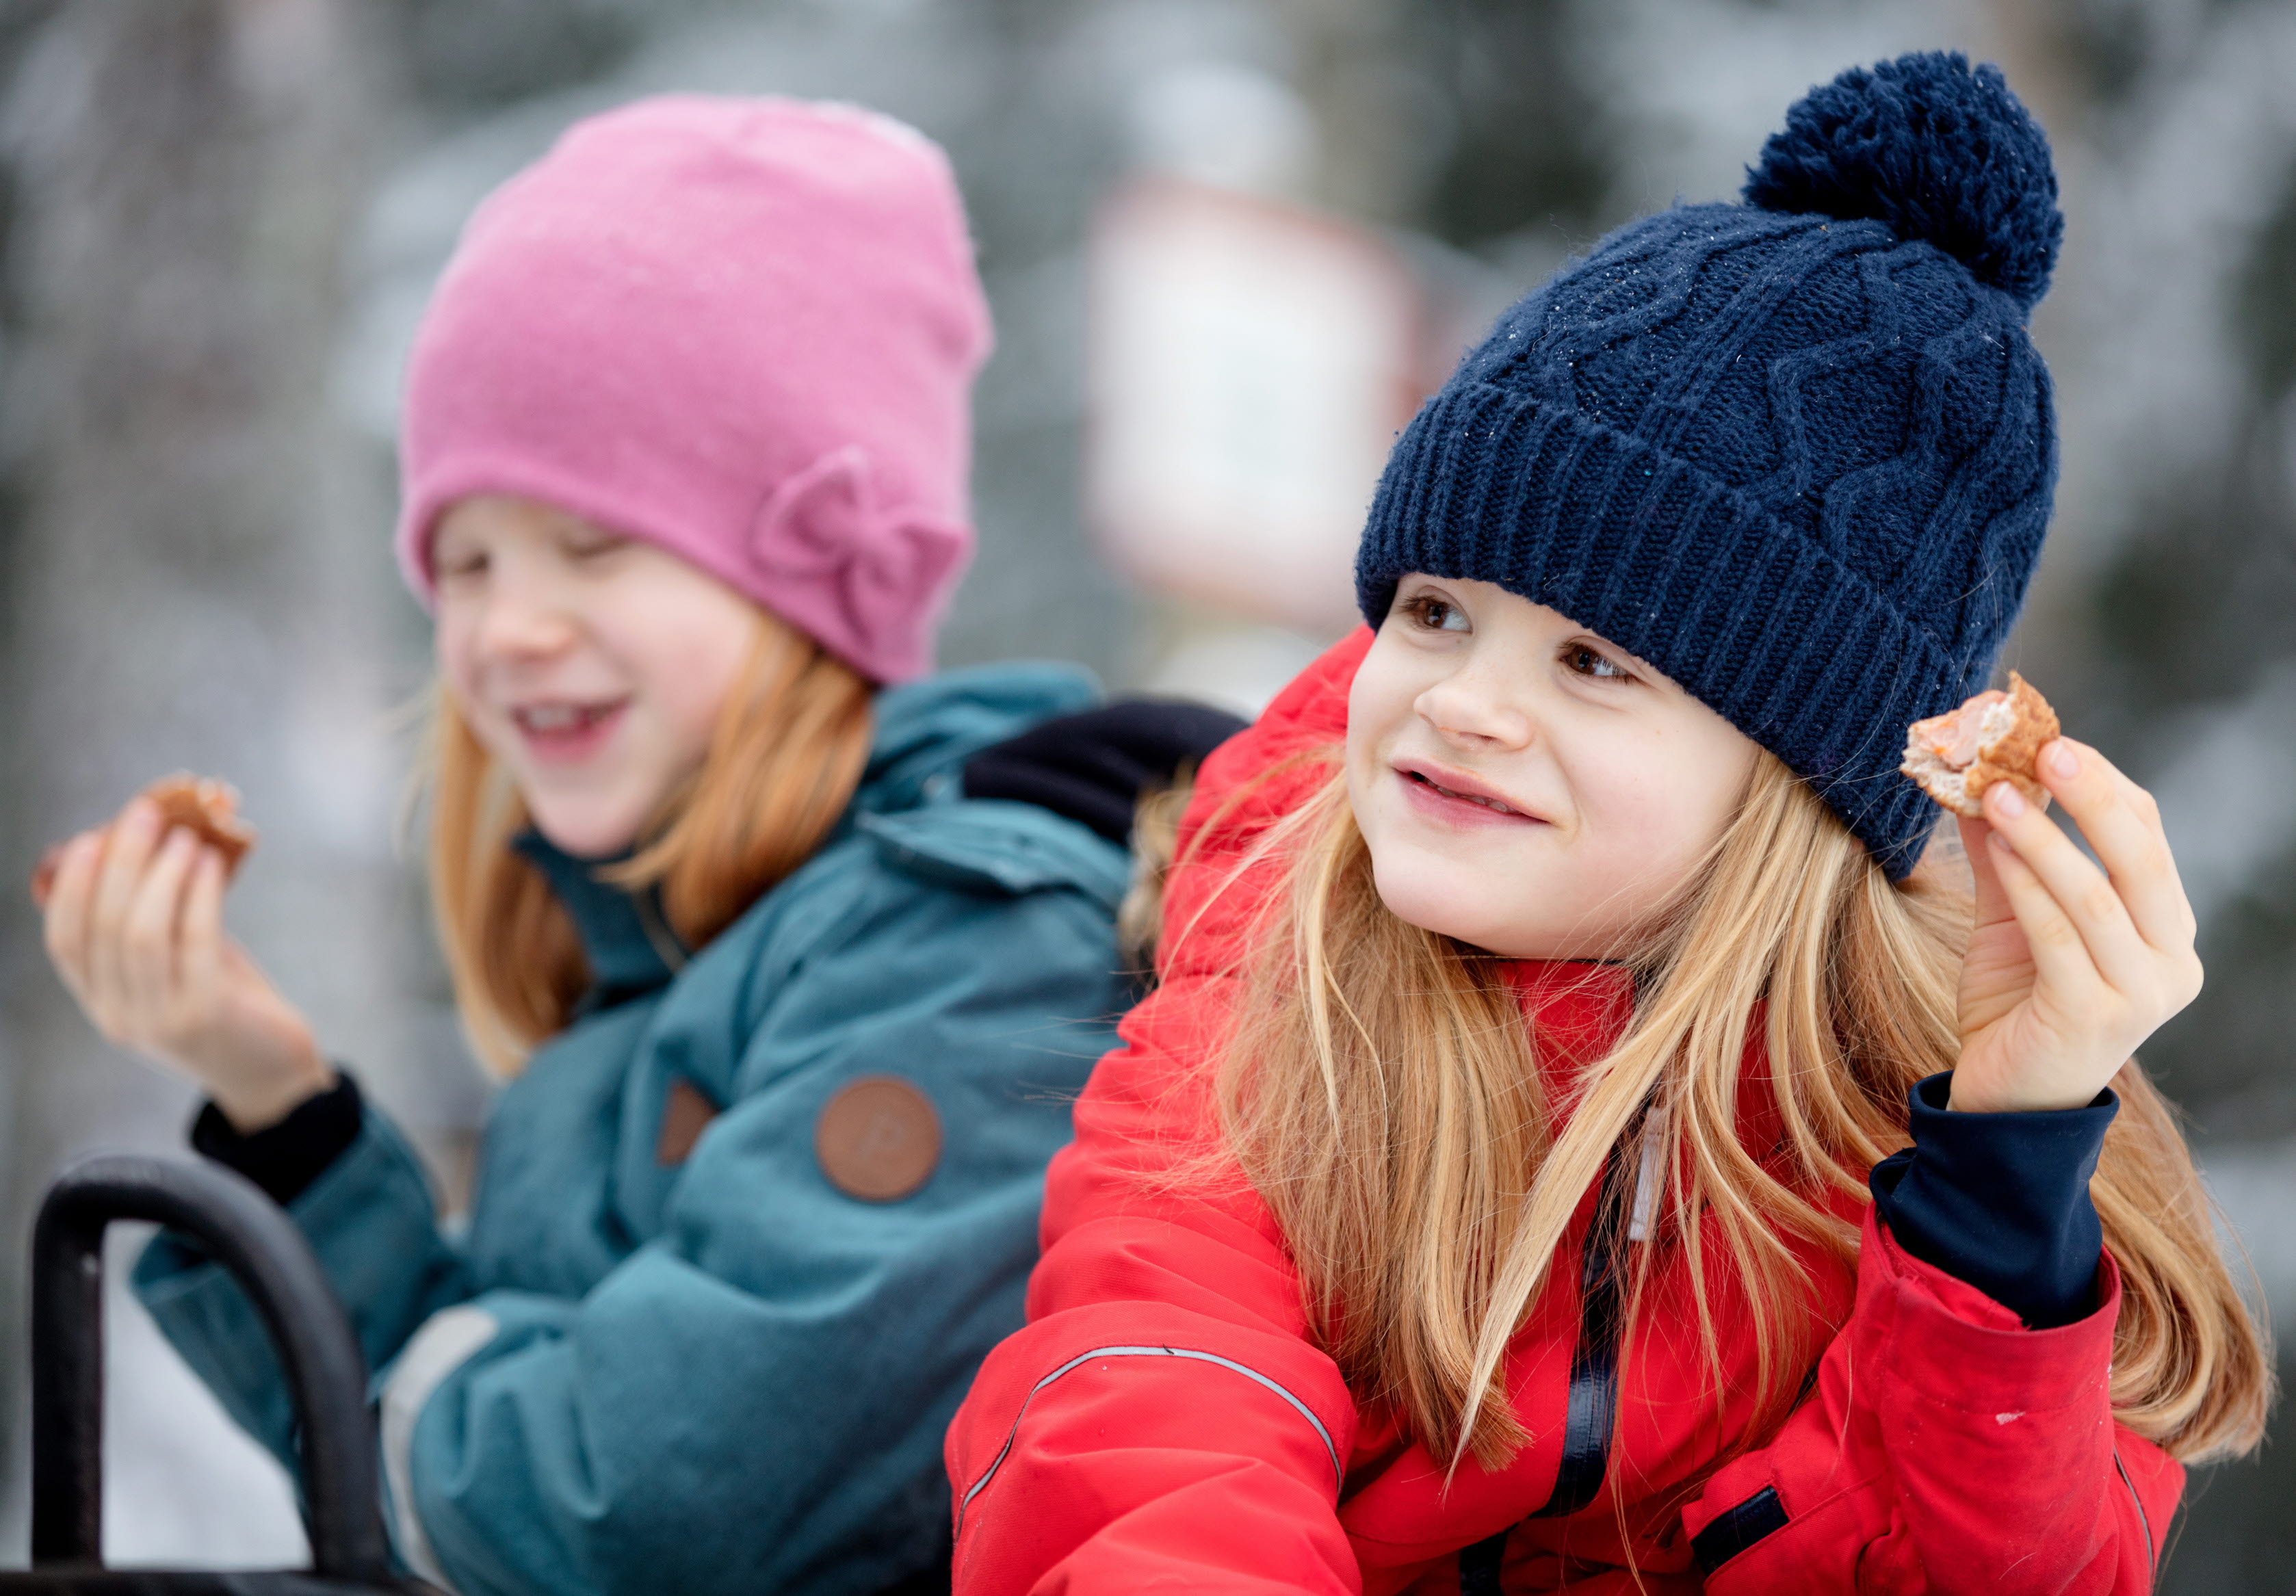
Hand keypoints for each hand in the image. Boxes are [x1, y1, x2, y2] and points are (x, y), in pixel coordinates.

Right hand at [41, 795, 331, 1130]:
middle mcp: (121, 1015)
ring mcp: (160, 1019)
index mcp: (102, 1004)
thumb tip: (143, 847)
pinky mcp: (206, 1014)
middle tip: (144, 814)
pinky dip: (199, 894)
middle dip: (121, 862)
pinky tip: (211, 863)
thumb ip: (155, 923)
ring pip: (142, 932)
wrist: (273, 1072)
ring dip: (161, 873)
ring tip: (185, 836)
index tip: (88, 838)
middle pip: (103, 927)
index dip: (71, 887)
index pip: (64, 941)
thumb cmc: (226, 1004)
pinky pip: (194, 941)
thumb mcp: (177, 965)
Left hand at [1950, 738, 2201, 1113]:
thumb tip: (1977, 778)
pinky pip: (2057, 936)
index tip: (2050, 738)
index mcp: (2166, 930)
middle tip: (2043, 747)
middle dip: (2092, 797)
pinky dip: (2025, 885)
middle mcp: (2171, 961)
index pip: (2147, 839)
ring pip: (2094, 896)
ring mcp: (2141, 994)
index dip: (2103, 784)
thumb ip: (2005, 852)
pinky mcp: (2095, 1018)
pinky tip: (1995, 846)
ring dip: (2044, 836)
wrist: (2005, 1097)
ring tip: (1998, 792)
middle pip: (2140, 858)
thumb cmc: (2017, 1003)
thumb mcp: (2011, 916)